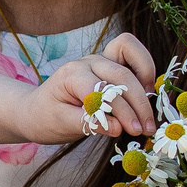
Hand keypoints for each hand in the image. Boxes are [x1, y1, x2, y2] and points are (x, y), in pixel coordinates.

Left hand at [28, 33, 158, 143]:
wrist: (37, 109)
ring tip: (149, 114)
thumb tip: (118, 127)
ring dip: (145, 87)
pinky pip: (132, 54)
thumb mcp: (62, 124)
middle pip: (122, 76)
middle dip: (137, 104)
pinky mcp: (110, 63)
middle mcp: (88, 62)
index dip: (121, 111)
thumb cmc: (47, 117)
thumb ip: (88, 123)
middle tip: (146, 130)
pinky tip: (148, 93)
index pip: (103, 90)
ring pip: (131, 60)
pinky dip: (145, 70)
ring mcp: (100, 60)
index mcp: (71, 74)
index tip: (132, 131)